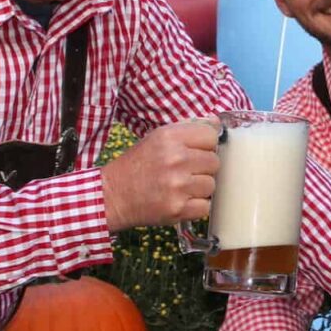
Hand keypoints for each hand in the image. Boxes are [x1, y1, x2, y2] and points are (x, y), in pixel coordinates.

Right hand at [100, 119, 218, 231]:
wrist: (113, 196)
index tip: (195, 152)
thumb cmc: (137, 165)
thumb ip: (188, 129)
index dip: (205, 145)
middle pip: (214, 162)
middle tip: (184, 172)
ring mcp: (177, 185)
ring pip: (211, 185)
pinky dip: (195, 207)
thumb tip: (217, 123)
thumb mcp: (157, 138)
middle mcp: (175, 159)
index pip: (211, 136)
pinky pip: (205, 207)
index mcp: (170, 137)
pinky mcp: (178, 208)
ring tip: (180, 187)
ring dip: (199, 189)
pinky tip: (179, 201)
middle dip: (202, 168)